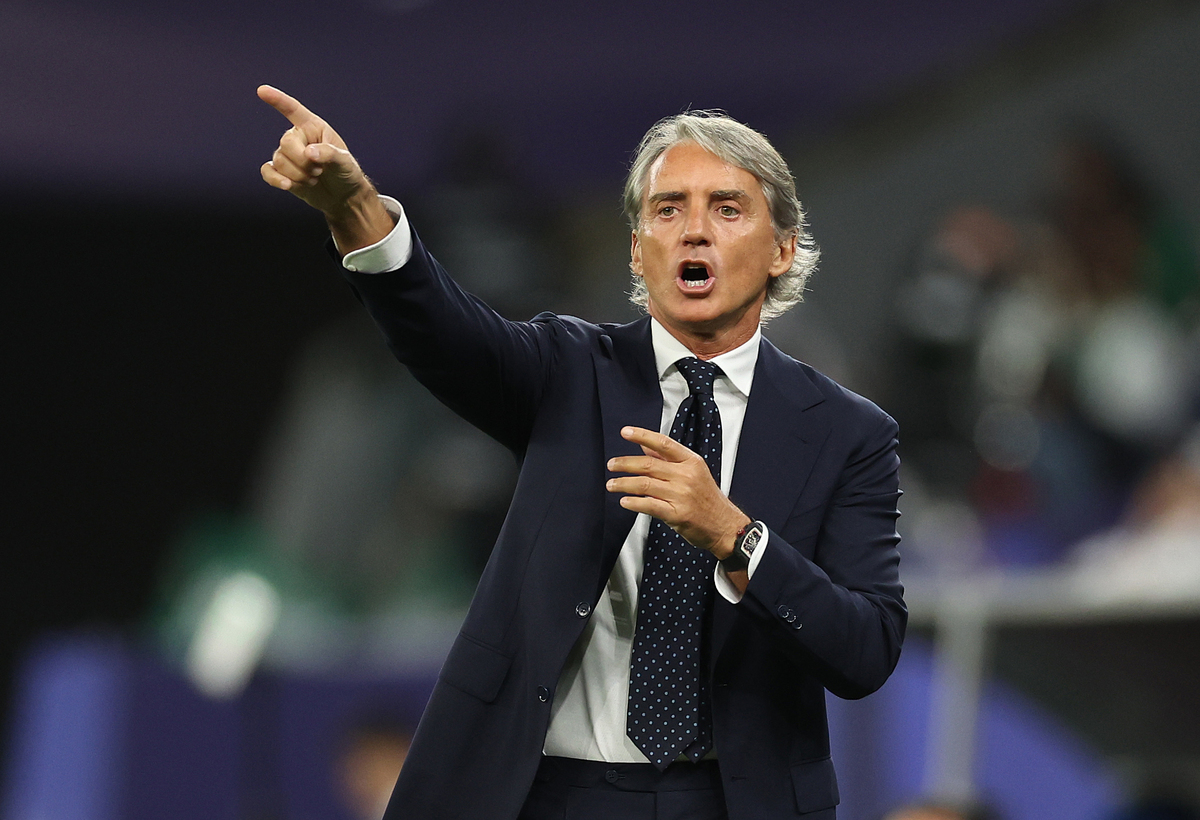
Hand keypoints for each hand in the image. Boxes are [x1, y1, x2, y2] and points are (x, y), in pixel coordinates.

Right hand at [257, 85, 393, 249]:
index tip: (262, 90)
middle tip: (320, 171)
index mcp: (313, 127)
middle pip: (286, 143)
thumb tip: (308, 153)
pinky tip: (287, 185)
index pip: (293, 110)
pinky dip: (276, 180)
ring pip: (280, 161)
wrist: (343, 197)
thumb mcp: (345, 161)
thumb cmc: (346, 173)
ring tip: (315, 179)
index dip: (278, 100)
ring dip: (299, 175)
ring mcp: (288, 155)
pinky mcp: (282, 172)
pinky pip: (268, 172)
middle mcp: (298, 138)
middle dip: (303, 161)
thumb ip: (329, 153)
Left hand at [606, 426, 749, 556]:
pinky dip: (633, 502)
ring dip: (623, 484)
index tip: (625, 432)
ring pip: (644, 484)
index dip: (642, 435)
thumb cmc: (707, 499)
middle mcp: (687, 476)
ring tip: (612, 484)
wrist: (725, 526)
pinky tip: (624, 501)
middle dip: (625, 463)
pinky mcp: (677, 514)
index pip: (663, 443)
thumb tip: (644, 445)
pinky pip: (649, 505)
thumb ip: (668, 458)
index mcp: (691, 461)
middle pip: (649, 464)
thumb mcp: (693, 472)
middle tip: (611, 465)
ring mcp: (682, 495)